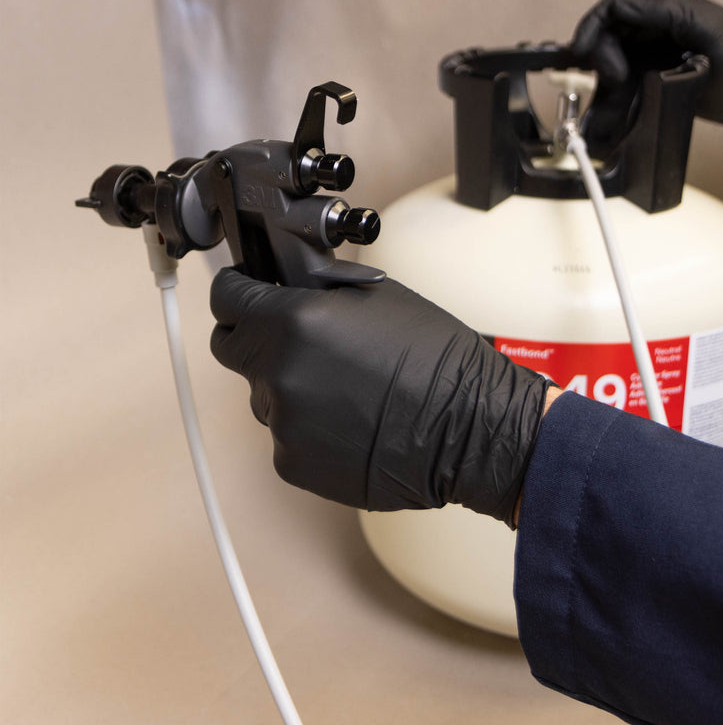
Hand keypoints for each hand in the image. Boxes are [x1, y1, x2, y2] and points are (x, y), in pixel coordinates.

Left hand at [209, 268, 550, 526]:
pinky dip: (305, 427)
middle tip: (292, 341)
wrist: (467, 426)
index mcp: (293, 321)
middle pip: (231, 349)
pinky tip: (347, 422)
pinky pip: (284, 435)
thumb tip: (284, 285)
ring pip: (262, 395)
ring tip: (341, 389)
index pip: (227, 297)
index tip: (244, 294)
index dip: (237, 291)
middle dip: (253, 338)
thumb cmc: (434, 359)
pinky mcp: (292, 464)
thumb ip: (314, 291)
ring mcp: (281, 423)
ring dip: (288, 386)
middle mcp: (277, 372)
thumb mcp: (375, 296)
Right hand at [571, 0, 722, 130]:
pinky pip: (620, 79)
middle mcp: (657, 24)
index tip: (583, 54)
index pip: (615, 6)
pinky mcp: (652, 73)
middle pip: (606, 32)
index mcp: (670, 5)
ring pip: (609, 58)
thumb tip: (621, 11)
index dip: (591, 27)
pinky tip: (610, 107)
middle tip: (613, 79)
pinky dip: (611, 93)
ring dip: (602, 78)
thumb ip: (665, 12)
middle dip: (599, 55)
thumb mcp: (704, 27)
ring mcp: (653, 49)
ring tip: (609, 97)